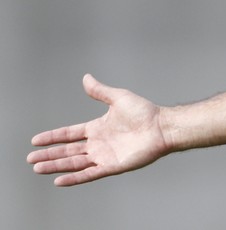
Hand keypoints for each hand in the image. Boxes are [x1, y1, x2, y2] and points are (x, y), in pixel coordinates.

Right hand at [28, 74, 169, 186]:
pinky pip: (90, 174)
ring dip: (56, 166)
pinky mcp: (113, 166)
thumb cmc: (144, 112)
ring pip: (75, 163)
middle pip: (68, 151)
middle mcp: (99, 143)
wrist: (162, 126)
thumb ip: (100, 91)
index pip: (70, 134)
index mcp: (98, 128)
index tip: (35, 140)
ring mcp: (105, 156)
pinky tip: (59, 180)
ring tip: (38, 169)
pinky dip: (75, 178)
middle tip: (30, 159)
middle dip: (49, 155)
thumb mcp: (118, 98)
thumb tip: (85, 77)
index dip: (53, 137)